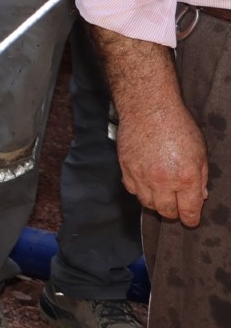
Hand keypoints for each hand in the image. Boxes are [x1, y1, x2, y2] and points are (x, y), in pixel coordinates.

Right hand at [117, 102, 209, 225]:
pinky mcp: (125, 167)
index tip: (190, 220)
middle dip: (173, 212)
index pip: (188, 211)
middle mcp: (163, 180)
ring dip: (156, 202)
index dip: (191, 219)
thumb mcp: (200, 151)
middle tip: (176, 206)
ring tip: (161, 194)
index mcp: (186, 177)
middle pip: (166, 211)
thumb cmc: (178, 125)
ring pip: (147, 203)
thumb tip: (199, 196)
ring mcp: (141, 175)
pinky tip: (146, 183)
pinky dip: (139, 190)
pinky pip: (132, 189)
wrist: (148, 108)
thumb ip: (201, 177)